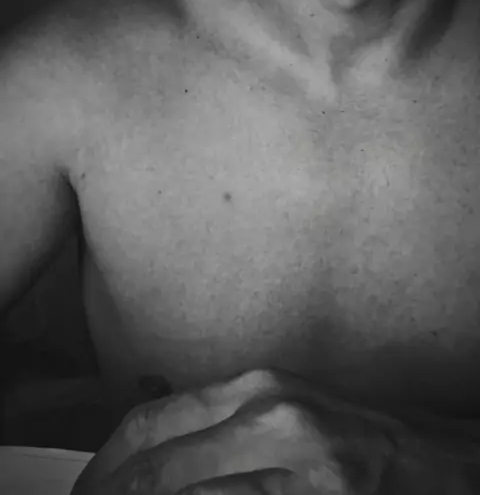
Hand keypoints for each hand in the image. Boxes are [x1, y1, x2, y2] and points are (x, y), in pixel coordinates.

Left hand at [71, 368, 398, 493]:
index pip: (155, 420)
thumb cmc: (355, 434)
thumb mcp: (284, 407)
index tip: (87, 488)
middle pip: (160, 463)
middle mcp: (271, 417)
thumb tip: (155, 450)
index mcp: (257, 385)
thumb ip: (221, 421)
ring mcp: (297, 468)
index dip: (107, 463)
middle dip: (112, 494)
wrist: (433, 462)